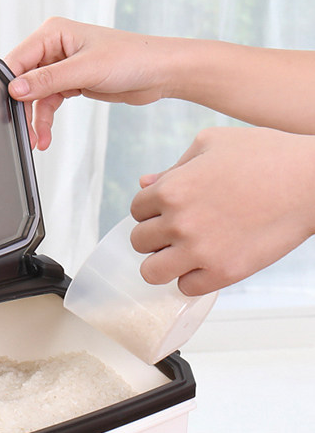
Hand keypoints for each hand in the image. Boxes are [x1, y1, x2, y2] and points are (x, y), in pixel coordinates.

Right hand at [4, 17, 172, 148]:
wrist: (160, 73)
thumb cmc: (132, 58)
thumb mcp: (86, 69)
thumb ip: (48, 80)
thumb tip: (15, 88)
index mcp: (53, 32)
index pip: (18, 58)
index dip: (10, 83)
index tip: (7, 105)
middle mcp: (54, 46)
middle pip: (24, 79)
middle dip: (23, 107)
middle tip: (23, 131)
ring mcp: (62, 65)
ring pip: (35, 96)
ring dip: (35, 119)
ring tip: (37, 139)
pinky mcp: (71, 81)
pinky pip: (48, 102)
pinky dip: (45, 119)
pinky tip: (45, 135)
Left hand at [130, 126, 314, 294]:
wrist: (312, 182)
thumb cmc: (267, 155)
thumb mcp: (212, 143)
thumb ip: (174, 166)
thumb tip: (146, 184)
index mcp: (172, 189)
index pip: (136, 210)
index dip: (153, 209)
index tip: (172, 209)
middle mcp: (179, 222)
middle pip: (139, 242)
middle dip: (156, 235)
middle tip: (179, 230)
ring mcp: (200, 251)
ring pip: (152, 272)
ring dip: (163, 263)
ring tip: (182, 254)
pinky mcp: (224, 273)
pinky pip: (186, 288)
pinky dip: (193, 279)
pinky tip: (207, 263)